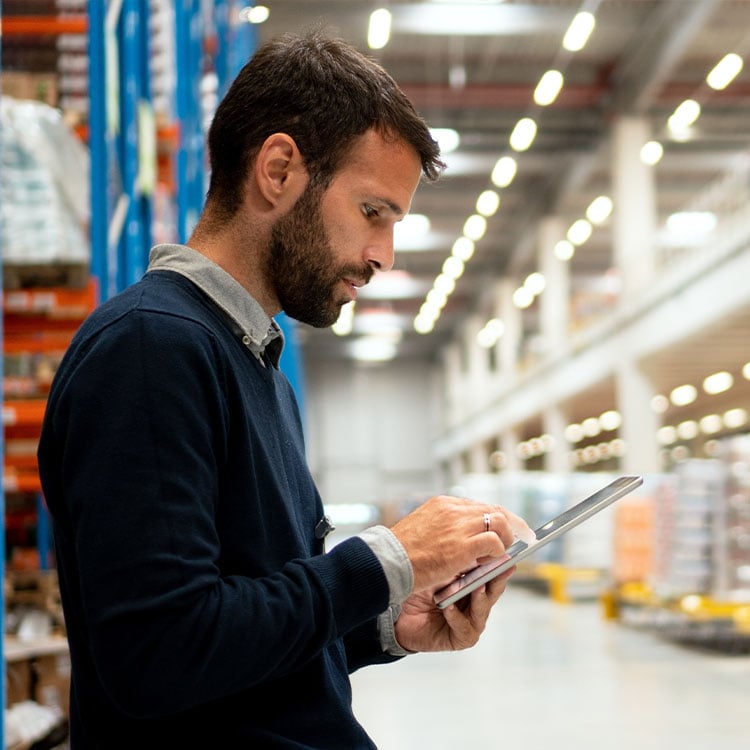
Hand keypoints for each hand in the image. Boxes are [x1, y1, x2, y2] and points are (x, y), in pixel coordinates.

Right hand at [390, 495, 530, 592]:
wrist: (388, 561)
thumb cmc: (401, 551)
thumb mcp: (424, 528)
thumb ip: (446, 528)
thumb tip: (467, 539)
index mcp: (444, 504)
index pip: (480, 505)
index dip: (498, 516)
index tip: (509, 526)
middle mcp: (453, 510)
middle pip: (494, 510)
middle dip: (512, 525)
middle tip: (522, 538)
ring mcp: (459, 526)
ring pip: (499, 523)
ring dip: (505, 539)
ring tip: (503, 553)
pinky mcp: (462, 546)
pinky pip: (494, 544)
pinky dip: (498, 552)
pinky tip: (491, 561)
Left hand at [393, 566, 514, 651]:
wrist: (397, 613)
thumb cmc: (419, 589)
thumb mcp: (441, 571)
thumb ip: (461, 564)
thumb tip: (479, 545)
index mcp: (474, 585)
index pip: (492, 575)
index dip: (499, 566)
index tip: (506, 557)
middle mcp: (475, 604)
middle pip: (492, 592)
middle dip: (495, 581)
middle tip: (498, 570)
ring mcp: (470, 622)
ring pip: (481, 610)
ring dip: (478, 598)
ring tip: (476, 586)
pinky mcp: (460, 638)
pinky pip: (463, 627)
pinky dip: (456, 616)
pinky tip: (448, 607)